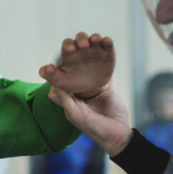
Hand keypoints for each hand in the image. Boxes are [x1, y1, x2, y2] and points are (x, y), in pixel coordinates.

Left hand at [39, 33, 131, 155]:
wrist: (118, 134)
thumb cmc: (94, 128)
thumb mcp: (76, 115)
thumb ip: (65, 100)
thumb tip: (53, 83)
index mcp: (66, 91)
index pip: (58, 71)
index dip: (59, 60)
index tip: (65, 52)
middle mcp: (78, 83)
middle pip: (74, 58)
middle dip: (75, 46)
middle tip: (80, 44)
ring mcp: (93, 79)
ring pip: (89, 55)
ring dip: (91, 44)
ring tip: (95, 39)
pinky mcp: (108, 78)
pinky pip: (106, 59)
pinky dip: (107, 48)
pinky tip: (107, 41)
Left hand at [40, 32, 114, 98]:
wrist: (92, 89)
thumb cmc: (73, 82)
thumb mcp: (61, 81)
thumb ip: (50, 75)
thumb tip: (43, 69)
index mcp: (70, 52)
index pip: (67, 43)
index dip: (68, 45)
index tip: (70, 50)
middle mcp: (82, 47)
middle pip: (81, 37)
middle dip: (81, 39)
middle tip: (83, 45)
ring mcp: (95, 48)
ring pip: (95, 38)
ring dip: (95, 37)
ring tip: (95, 40)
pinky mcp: (107, 52)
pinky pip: (108, 43)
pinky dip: (107, 41)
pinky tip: (107, 41)